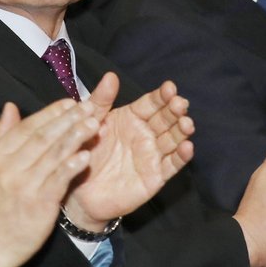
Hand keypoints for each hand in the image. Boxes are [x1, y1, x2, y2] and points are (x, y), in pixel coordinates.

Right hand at [0, 100, 99, 266]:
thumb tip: (10, 107)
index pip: (26, 127)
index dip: (50, 113)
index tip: (68, 103)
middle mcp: (9, 168)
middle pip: (43, 137)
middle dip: (68, 119)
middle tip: (88, 107)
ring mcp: (24, 186)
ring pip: (54, 155)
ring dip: (76, 137)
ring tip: (93, 124)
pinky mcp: (38, 204)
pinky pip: (59, 180)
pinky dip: (73, 166)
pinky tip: (86, 156)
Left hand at [64, 74, 194, 229]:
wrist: (78, 190)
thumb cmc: (84, 153)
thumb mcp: (90, 122)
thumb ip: (100, 100)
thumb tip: (111, 75)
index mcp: (132, 118)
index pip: (151, 103)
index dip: (161, 96)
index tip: (170, 87)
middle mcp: (146, 134)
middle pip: (165, 119)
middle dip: (175, 111)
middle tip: (180, 104)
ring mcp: (152, 155)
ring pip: (172, 140)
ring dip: (182, 131)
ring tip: (186, 123)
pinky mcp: (154, 177)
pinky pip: (171, 165)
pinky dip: (181, 157)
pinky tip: (187, 147)